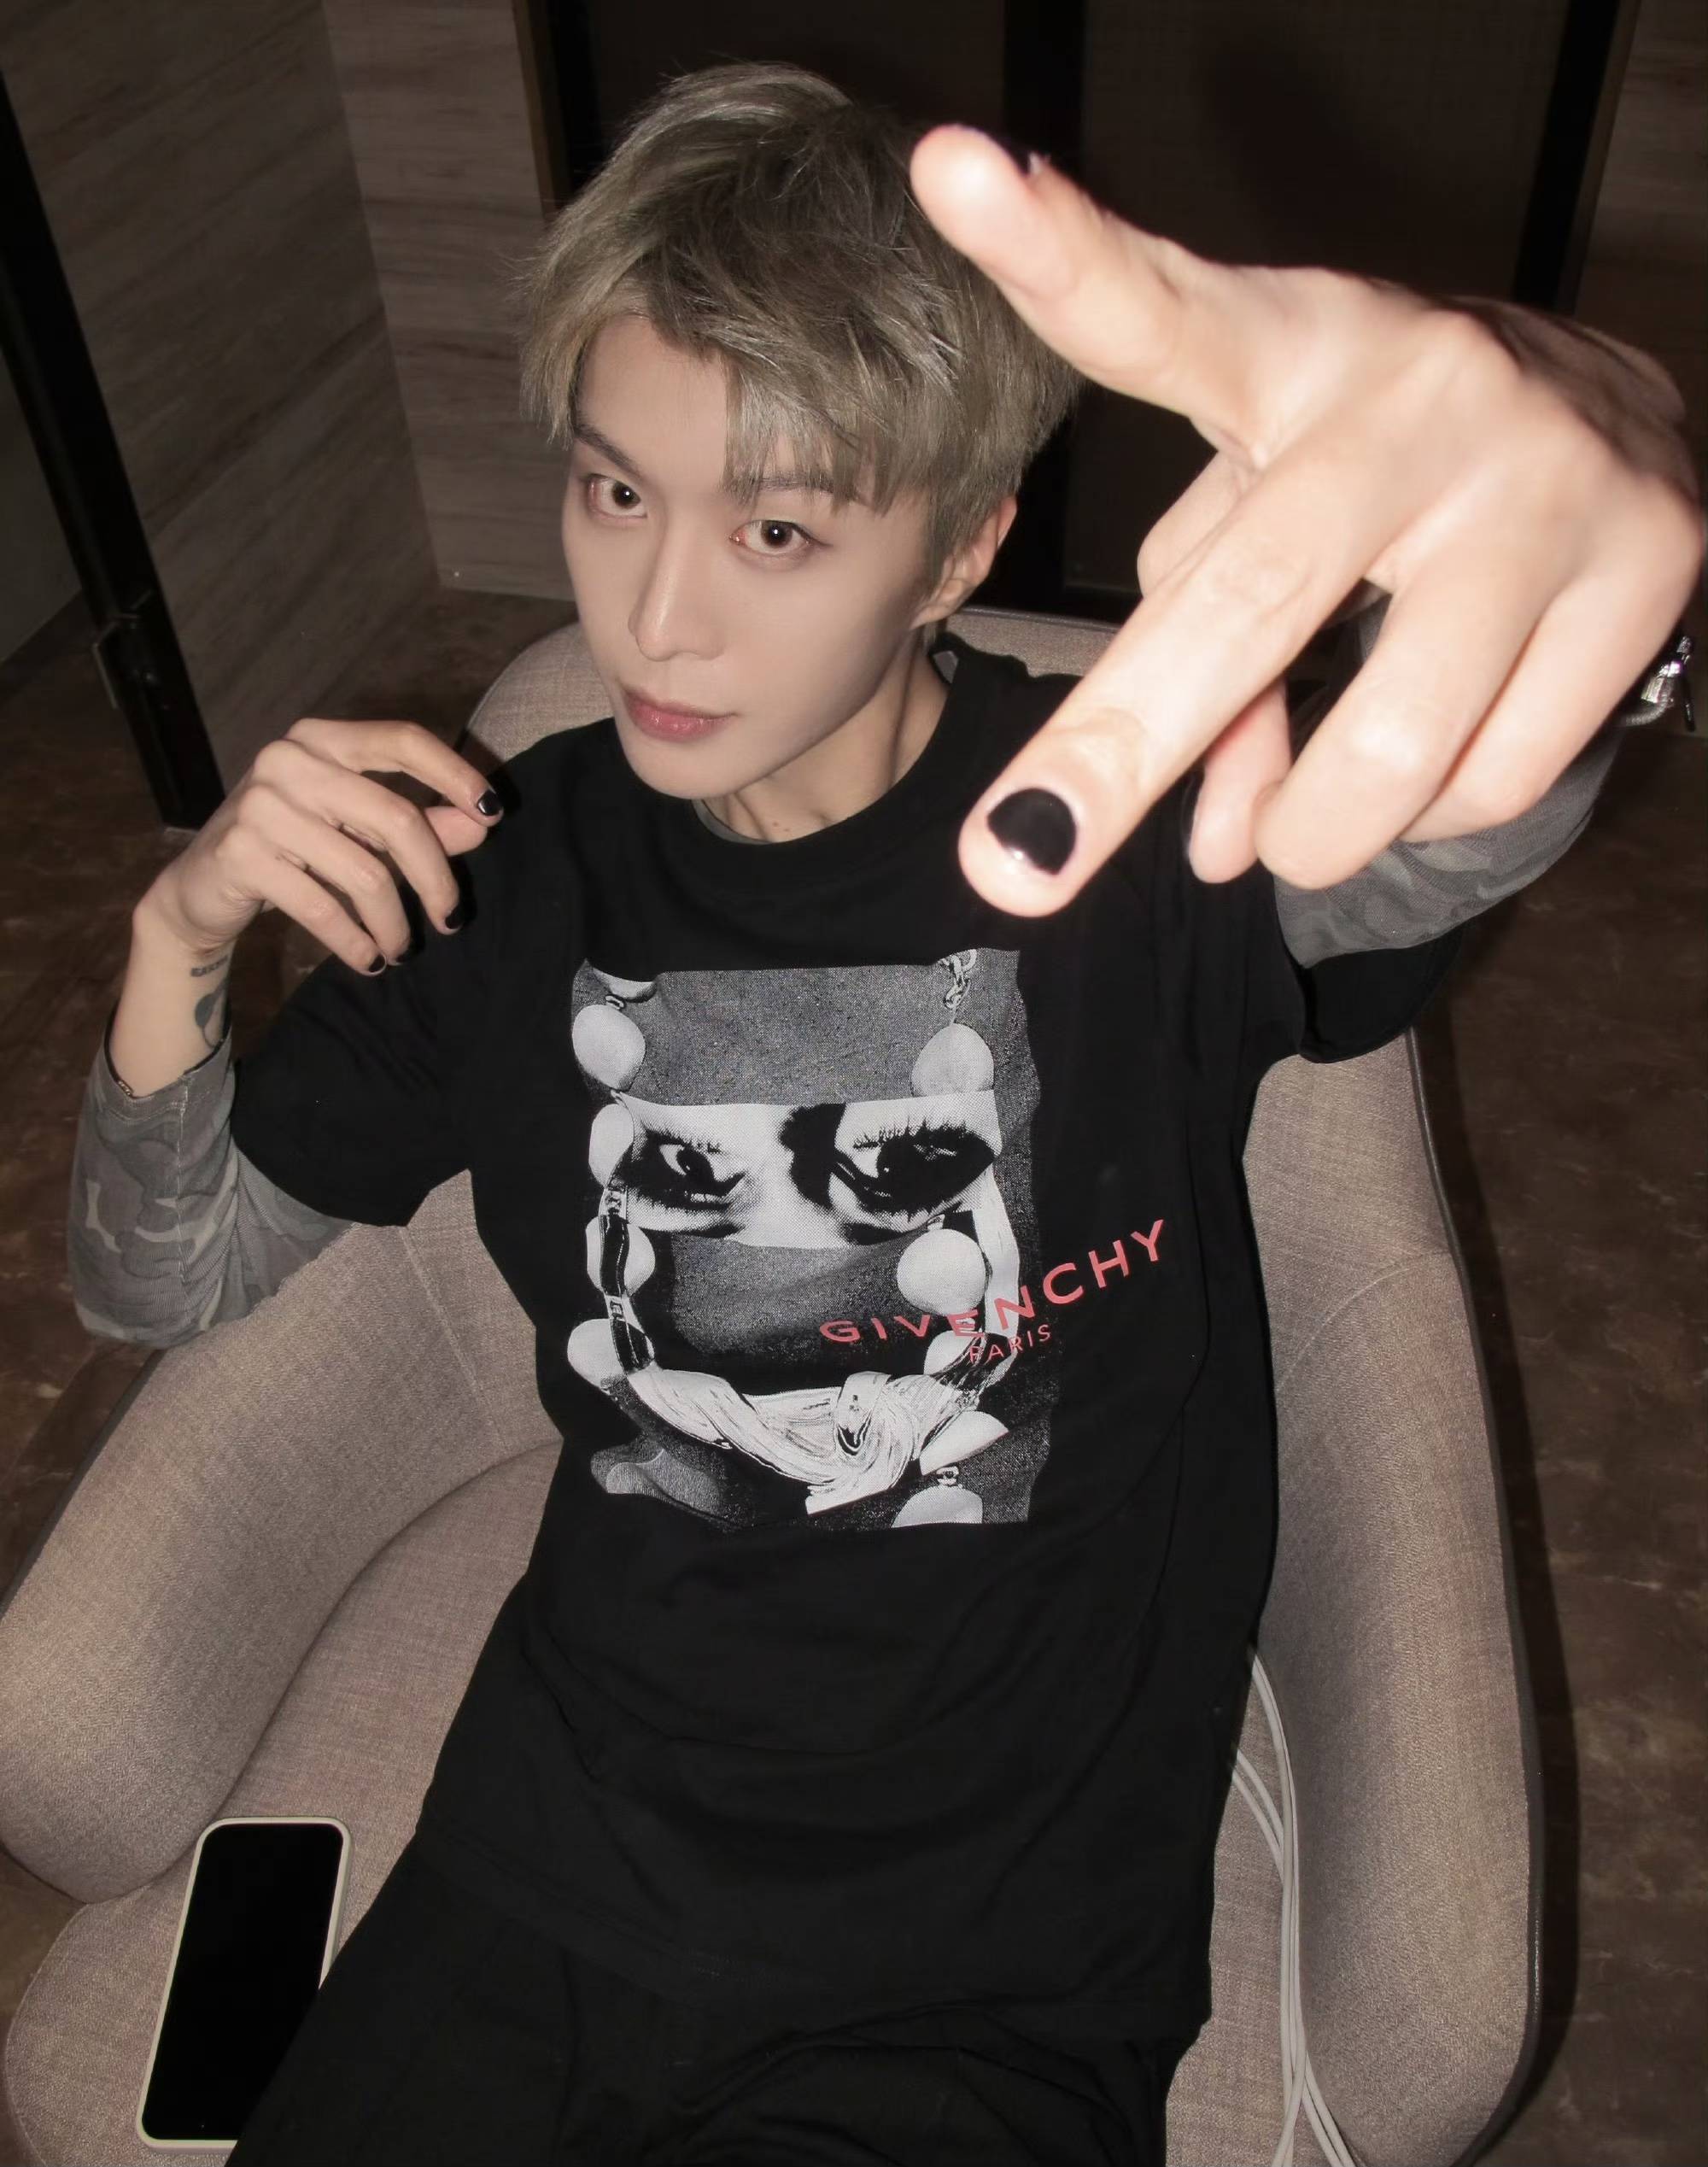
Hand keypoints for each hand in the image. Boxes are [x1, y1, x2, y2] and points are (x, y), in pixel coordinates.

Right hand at [146, 719, 504, 970]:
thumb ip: (418, 823)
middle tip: (451, 919)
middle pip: (396, 818)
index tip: (495, 814)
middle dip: (435, 878)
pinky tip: (369, 959)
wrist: (200, 889)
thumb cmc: (293, 851)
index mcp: (322, 739)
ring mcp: (261, 805)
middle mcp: (289, 761)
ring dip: (394, 923)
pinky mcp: (242, 855)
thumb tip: (481, 824)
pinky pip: (322, 908)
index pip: (403, 740)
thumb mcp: (355, 831)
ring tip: (401, 948)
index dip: (454, 774)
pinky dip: (355, 941)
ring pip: (365, 873)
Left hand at [908, 127, 1704, 913]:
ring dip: (1312, 831)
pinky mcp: (1651, 567)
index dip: (1056, 253)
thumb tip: (1217, 846)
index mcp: (1295, 347)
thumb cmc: (1366, 479)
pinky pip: (1490, 785)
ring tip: (1304, 817)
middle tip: (1014, 867)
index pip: (1165, 314)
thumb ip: (1198, 659)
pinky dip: (1431, 818)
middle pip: (1248, 607)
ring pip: (1389, 755)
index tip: (955, 176)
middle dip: (1117, 757)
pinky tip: (1436, 755)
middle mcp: (1421, 394)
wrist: (1611, 428)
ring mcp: (1547, 479)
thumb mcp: (1259, 514)